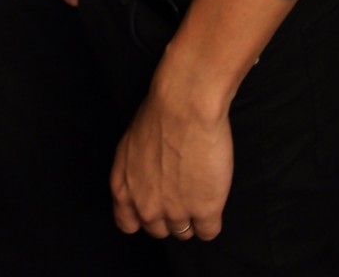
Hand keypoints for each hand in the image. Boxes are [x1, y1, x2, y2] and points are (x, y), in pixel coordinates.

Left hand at [110, 83, 232, 242]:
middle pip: (158, 230)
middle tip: (182, 193)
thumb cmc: (159, 112)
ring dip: (191, 217)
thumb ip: (135, 171)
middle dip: (169, 215)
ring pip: (183, 233)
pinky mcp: (205, 210)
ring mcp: (175, 212)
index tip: (155, 204)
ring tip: (200, 192)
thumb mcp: (131, 143)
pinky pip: (208, 232)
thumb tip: (147, 178)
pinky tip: (214, 199)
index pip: (127, 224)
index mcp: (124, 189)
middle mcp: (145, 206)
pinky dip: (212, 220)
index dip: (143, 215)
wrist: (185, 105)